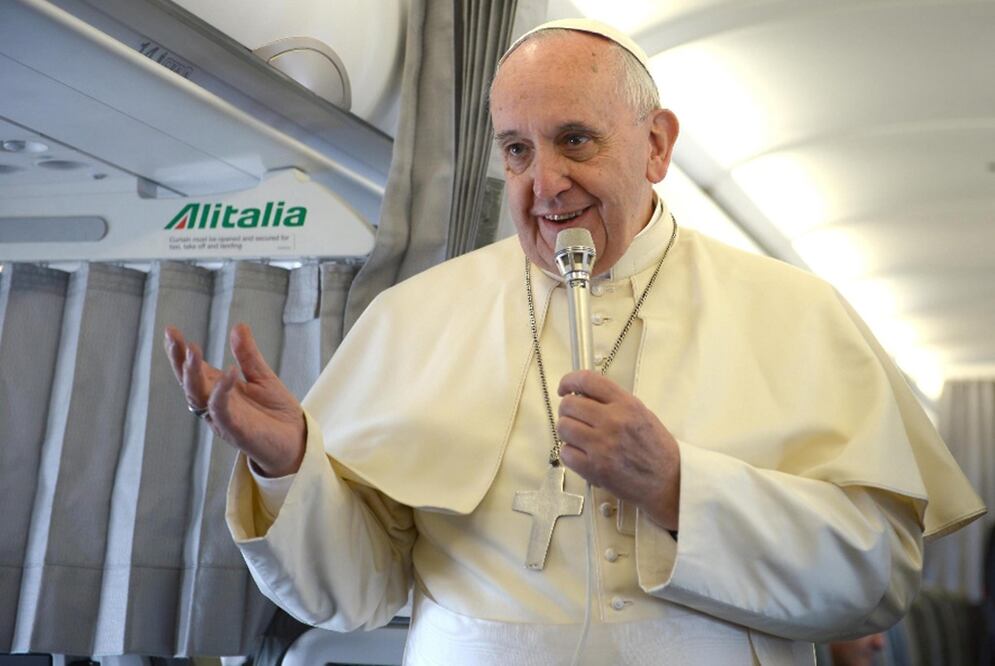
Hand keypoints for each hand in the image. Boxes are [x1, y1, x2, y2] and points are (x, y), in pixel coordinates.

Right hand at [163, 323, 305, 476]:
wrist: (296, 442)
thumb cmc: (275, 413)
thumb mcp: (262, 377)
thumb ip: (248, 354)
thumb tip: (238, 326)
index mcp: (218, 390)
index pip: (194, 370)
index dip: (181, 352)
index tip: (170, 330)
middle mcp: (215, 405)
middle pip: (189, 382)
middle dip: (179, 361)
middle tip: (174, 338)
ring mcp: (223, 419)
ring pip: (199, 397)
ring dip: (193, 375)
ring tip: (192, 351)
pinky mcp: (237, 431)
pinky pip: (223, 412)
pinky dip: (222, 393)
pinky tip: (229, 373)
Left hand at [557, 370, 680, 529]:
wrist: (669, 481)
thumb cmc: (656, 449)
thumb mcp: (641, 414)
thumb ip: (614, 402)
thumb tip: (583, 396)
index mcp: (626, 404)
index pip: (587, 380)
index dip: (569, 381)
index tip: (565, 388)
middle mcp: (612, 421)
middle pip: (568, 405)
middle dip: (568, 410)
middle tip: (575, 418)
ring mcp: (601, 445)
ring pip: (563, 428)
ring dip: (568, 432)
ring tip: (580, 438)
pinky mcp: (594, 468)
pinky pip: (565, 453)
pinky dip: (570, 453)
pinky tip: (583, 454)